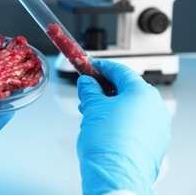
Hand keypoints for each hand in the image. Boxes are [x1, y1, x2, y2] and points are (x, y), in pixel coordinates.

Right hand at [77, 60, 170, 193]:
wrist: (115, 176)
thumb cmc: (108, 144)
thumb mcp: (92, 108)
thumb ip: (89, 90)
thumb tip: (87, 83)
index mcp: (142, 93)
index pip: (121, 71)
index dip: (102, 67)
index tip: (91, 67)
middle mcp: (155, 107)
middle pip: (127, 89)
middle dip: (105, 90)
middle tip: (88, 93)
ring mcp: (157, 126)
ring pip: (131, 107)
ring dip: (111, 106)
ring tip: (92, 113)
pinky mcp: (154, 142)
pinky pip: (136, 123)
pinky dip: (120, 120)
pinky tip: (105, 127)